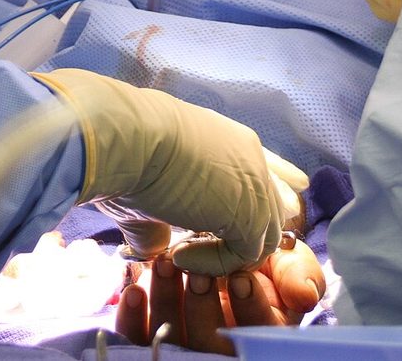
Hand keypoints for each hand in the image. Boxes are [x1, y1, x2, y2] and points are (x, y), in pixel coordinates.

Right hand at [35, 69, 306, 275]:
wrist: (125, 135)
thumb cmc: (124, 151)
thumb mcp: (146, 188)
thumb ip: (157, 222)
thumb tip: (153, 248)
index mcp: (229, 140)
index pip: (270, 168)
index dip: (272, 188)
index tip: (273, 201)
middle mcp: (250, 155)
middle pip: (277, 203)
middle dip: (254, 230)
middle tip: (220, 251)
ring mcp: (255, 183)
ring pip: (264, 233)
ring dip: (229, 252)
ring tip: (185, 255)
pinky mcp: (250, 213)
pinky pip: (246, 255)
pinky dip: (215, 264)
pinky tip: (181, 256)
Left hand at [115, 247, 325, 355]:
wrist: (217, 242)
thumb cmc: (257, 258)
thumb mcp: (286, 260)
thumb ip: (298, 274)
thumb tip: (304, 294)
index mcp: (261, 333)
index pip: (258, 332)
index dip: (251, 308)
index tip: (242, 278)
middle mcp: (222, 344)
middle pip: (211, 341)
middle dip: (205, 305)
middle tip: (199, 272)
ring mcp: (183, 344)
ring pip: (173, 338)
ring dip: (168, 302)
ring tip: (166, 265)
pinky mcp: (149, 337)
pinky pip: (136, 339)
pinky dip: (132, 319)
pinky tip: (134, 291)